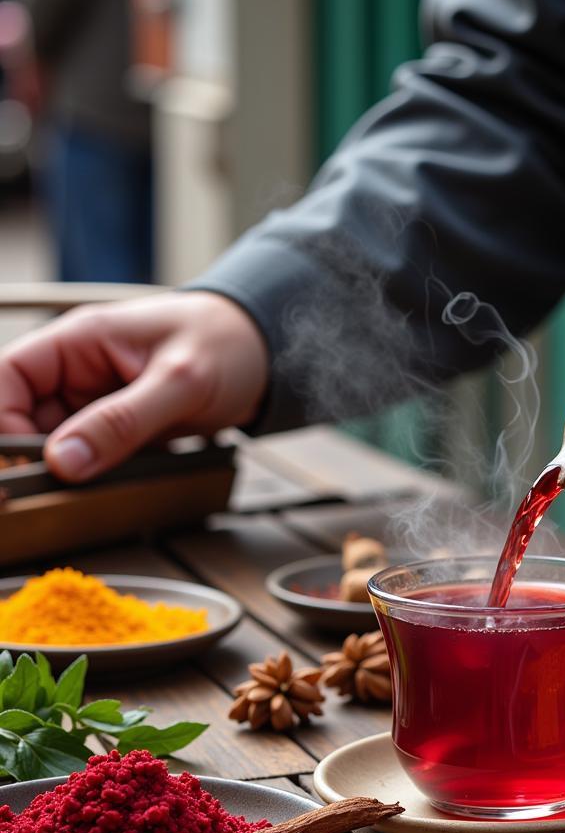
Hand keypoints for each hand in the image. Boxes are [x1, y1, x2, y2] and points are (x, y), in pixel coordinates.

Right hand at [0, 292, 268, 480]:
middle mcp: (79, 372)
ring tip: (92, 490)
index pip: (6, 378)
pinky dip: (100, 475)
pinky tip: (116, 487)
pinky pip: (95, 456)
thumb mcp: (180, 382)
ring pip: (59, 443)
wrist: (268, 353)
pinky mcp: (123, 427)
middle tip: (55, 491)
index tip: (23, 464)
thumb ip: (123, 420)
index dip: (2, 421)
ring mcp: (100, 402)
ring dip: (70, 471)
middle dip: (34, 455)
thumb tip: (63, 460)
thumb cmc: (227, 344)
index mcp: (78, 341)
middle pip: (24, 417)